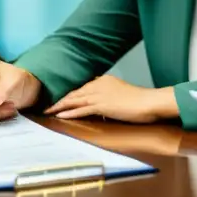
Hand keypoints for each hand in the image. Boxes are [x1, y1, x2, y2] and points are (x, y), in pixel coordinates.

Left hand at [44, 75, 174, 122]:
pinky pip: (81, 109)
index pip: (82, 88)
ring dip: (60, 106)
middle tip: (47, 106)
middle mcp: (98, 85)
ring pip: (75, 100)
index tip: (59, 100)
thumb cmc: (140, 101)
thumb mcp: (121, 95)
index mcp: (103, 81)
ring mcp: (99, 94)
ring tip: (48, 111)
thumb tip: (102, 108)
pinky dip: (69, 112)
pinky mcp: (102, 105)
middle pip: (75, 93)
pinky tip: (59, 115)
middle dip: (60, 100)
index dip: (70, 95)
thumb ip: (110, 98)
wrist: (149, 102)